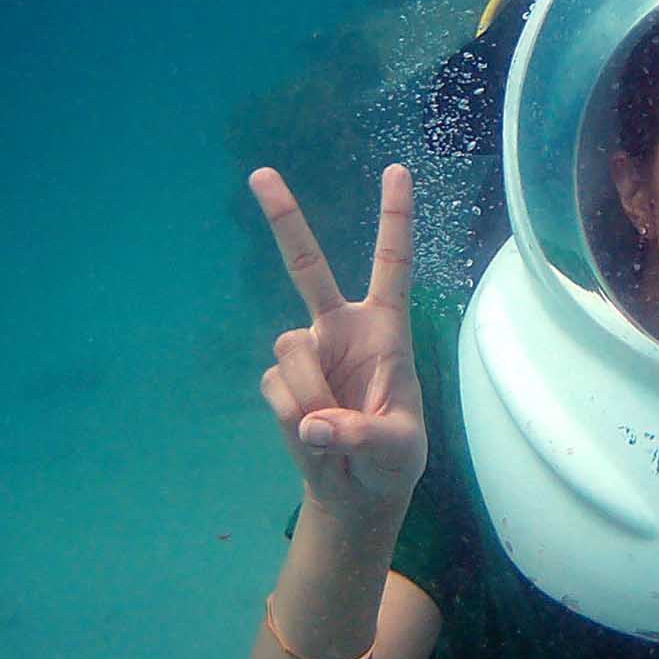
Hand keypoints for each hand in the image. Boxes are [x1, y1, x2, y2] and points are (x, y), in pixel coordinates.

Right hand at [249, 164, 427, 516]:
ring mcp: (306, 351)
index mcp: (385, 328)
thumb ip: (360, 435)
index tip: (397, 170)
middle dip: (284, 219)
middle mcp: (340, 328)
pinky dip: (293, 418)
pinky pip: (276, 390)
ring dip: (311, 396)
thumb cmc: (393, 458)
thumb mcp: (396, 449)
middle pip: (308, 266)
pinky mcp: (278, 380)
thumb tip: (314, 424)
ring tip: (334, 430)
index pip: (392, 263)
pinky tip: (313, 434)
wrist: (357, 488)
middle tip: (261, 173)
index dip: (395, 217)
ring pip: (291, 354)